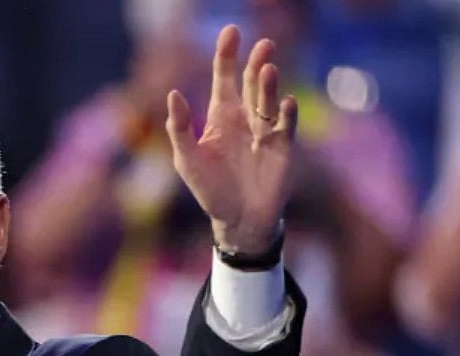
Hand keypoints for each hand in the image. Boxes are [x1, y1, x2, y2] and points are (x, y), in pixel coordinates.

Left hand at [165, 26, 297, 253]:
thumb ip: (179, 128)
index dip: (227, 56)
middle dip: (256, 62)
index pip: (225, 78)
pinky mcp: (282, 150)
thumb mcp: (187, 159)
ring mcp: (265, 132)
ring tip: (268, 69)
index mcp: (221, 115)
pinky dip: (287, 116)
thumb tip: (172, 94)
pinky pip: (285, 128)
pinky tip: (286, 103)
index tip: (231, 32)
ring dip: (269, 86)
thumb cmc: (210, 189)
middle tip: (263, 43)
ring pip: (269, 102)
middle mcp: (245, 118)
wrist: (236, 219)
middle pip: (252, 83)